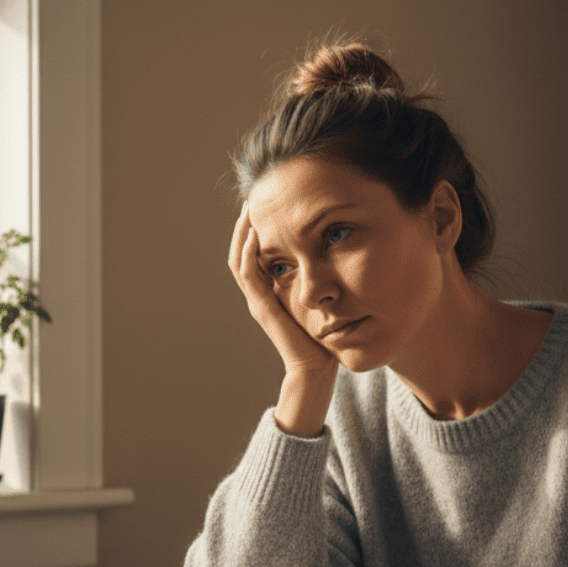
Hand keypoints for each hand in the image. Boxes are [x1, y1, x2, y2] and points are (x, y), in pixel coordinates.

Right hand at [228, 202, 337, 379]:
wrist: (314, 368)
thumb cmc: (320, 339)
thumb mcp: (316, 301)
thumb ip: (314, 282)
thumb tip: (328, 257)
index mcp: (268, 292)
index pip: (253, 254)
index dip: (254, 230)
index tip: (266, 205)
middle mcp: (258, 295)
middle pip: (240, 252)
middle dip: (245, 224)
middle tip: (252, 198)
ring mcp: (257, 301)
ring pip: (239, 259)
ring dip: (243, 232)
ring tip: (249, 208)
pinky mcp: (262, 307)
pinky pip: (248, 275)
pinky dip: (249, 253)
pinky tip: (255, 234)